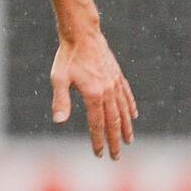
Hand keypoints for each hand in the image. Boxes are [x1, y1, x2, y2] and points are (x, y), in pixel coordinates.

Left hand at [50, 27, 136, 158]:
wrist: (82, 33)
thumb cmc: (67, 56)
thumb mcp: (59, 78)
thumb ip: (60, 100)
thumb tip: (58, 121)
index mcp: (94, 94)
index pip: (97, 124)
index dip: (98, 140)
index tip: (100, 154)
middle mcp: (108, 91)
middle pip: (113, 121)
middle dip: (115, 141)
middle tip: (116, 156)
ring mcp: (115, 83)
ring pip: (123, 110)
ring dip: (125, 128)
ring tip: (129, 141)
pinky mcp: (117, 75)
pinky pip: (126, 95)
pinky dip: (130, 107)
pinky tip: (133, 116)